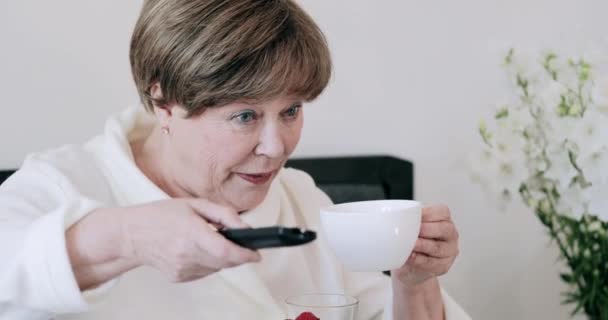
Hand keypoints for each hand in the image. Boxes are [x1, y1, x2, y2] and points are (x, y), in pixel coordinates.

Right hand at [120, 198, 260, 281]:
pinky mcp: (178, 277)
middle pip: (225, 262)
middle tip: (243, 246)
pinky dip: (209, 262)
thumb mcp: (195, 204)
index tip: (256, 253)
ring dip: (222, 258)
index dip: (245, 254)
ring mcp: (182, 268)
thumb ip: (224, 214)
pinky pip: (204, 272)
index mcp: (191, 232)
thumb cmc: (161, 215)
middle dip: (238, 255)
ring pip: (216, 268)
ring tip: (212, 241)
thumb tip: (245, 228)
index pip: (225, 251)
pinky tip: (198, 249)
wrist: (131, 234)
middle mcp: (186, 254)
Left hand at [392, 205, 458, 286]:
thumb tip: (392, 215)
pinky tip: (411, 257)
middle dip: (428, 229)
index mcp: (444, 220)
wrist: (410, 267)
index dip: (429, 213)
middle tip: (415, 231)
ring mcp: (449, 251)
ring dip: (423, 246)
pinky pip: (433, 263)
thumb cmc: (411, 242)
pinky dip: (420, 260)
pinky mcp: (443, 266)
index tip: (415, 215)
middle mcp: (450, 235)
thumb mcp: (410, 228)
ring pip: (438, 248)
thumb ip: (407, 220)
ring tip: (411, 245)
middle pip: (444, 229)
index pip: (442, 212)